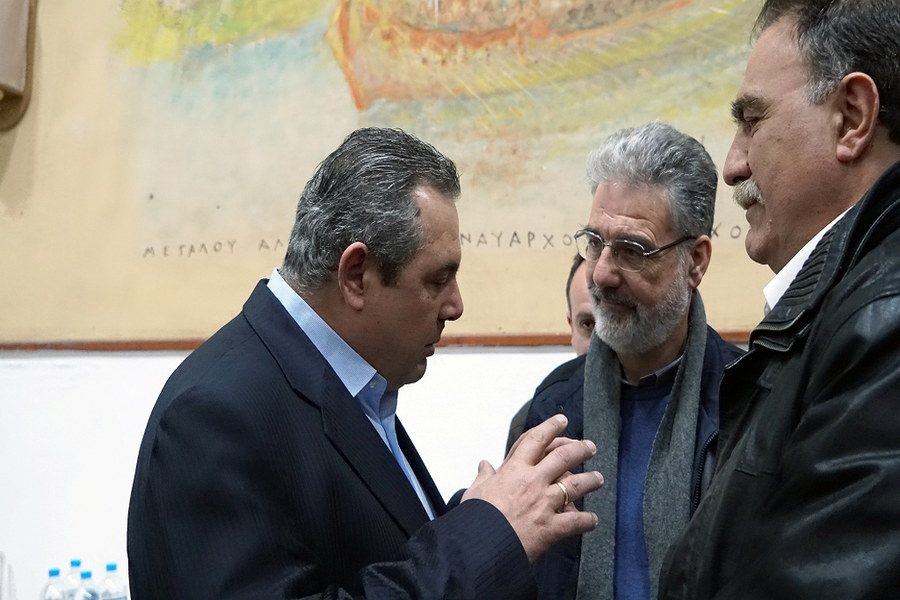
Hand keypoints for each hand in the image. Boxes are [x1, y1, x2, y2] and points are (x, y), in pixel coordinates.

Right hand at [461, 414, 602, 561]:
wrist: (481, 545)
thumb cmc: (476, 517)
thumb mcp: (474, 491)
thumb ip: (483, 476)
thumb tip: (484, 465)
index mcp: (514, 470)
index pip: (535, 440)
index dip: (550, 427)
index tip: (562, 420)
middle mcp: (534, 482)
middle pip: (563, 458)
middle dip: (580, 449)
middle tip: (590, 447)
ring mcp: (545, 504)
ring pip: (576, 485)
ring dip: (590, 480)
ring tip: (598, 478)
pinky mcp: (551, 527)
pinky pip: (576, 522)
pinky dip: (587, 520)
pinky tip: (593, 520)